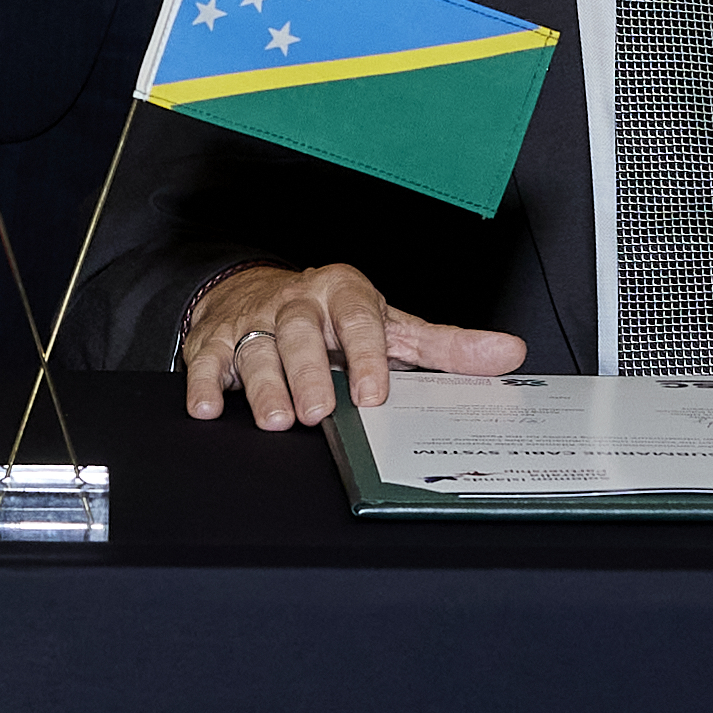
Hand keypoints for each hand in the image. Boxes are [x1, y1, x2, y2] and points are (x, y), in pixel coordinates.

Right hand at [175, 261, 523, 428]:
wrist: (261, 291)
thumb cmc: (336, 319)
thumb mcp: (390, 326)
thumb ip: (444, 345)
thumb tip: (510, 354)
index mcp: (343, 293)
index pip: (358, 320)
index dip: (366, 355)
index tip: (374, 392)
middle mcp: (297, 303)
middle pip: (301, 334)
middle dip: (310, 372)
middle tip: (320, 412)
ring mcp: (254, 321)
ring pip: (256, 349)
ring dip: (264, 386)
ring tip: (277, 420)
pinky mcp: (216, 340)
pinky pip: (206, 358)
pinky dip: (203, 382)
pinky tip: (207, 408)